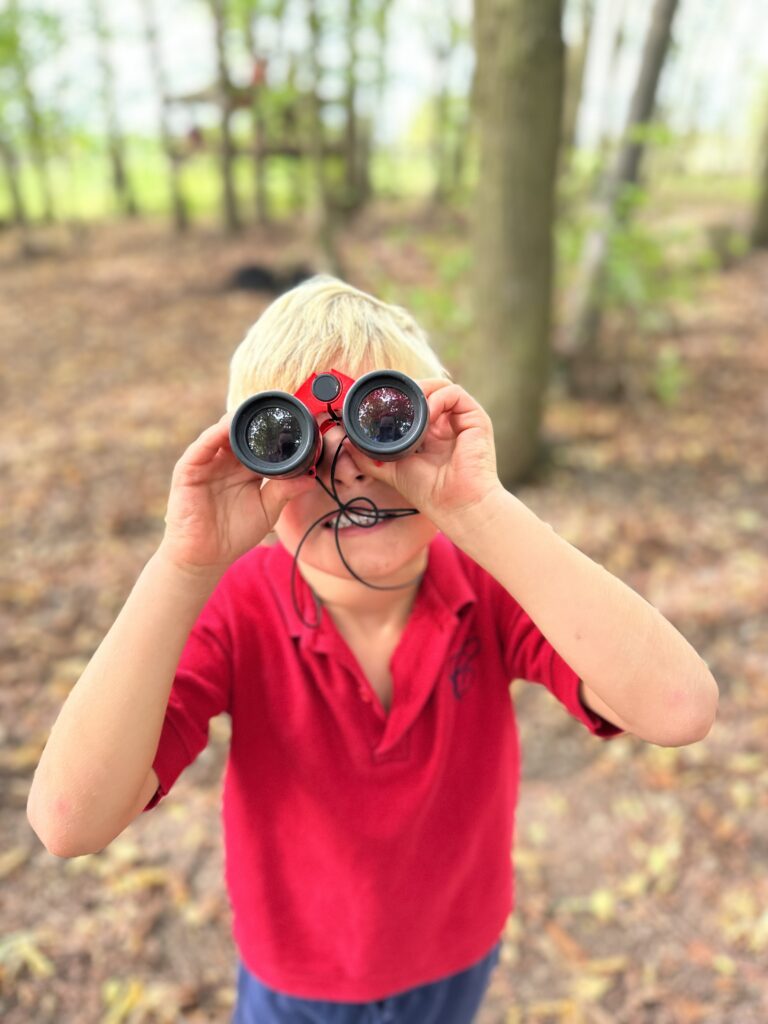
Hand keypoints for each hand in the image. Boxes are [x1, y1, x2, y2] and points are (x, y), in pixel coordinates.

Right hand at [158, 413, 314, 577]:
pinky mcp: (189, 470)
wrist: (205, 557)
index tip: (294, 418)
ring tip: (255, 411)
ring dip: (237, 421)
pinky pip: (201, 447)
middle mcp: (226, 461)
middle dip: (257, 419)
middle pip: (241, 431)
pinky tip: (227, 428)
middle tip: (277, 406)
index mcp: (246, 468)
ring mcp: (207, 463)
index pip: (260, 442)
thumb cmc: (234, 534)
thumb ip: (284, 492)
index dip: (274, 430)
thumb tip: (310, 479)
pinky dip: (214, 435)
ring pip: (221, 433)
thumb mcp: (267, 511)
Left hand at [351, 380, 503, 533]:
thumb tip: (346, 443)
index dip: (398, 399)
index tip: (379, 401)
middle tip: (390, 399)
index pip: (414, 405)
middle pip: (426, 392)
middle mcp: (446, 424)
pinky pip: (454, 393)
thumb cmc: (429, 491)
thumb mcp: (391, 470)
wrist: (455, 504)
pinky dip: (437, 398)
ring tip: (409, 407)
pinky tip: (427, 414)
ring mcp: (461, 421)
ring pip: (440, 387)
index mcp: (429, 434)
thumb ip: (369, 457)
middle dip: (407, 391)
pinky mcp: (476, 419)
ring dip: (421, 391)